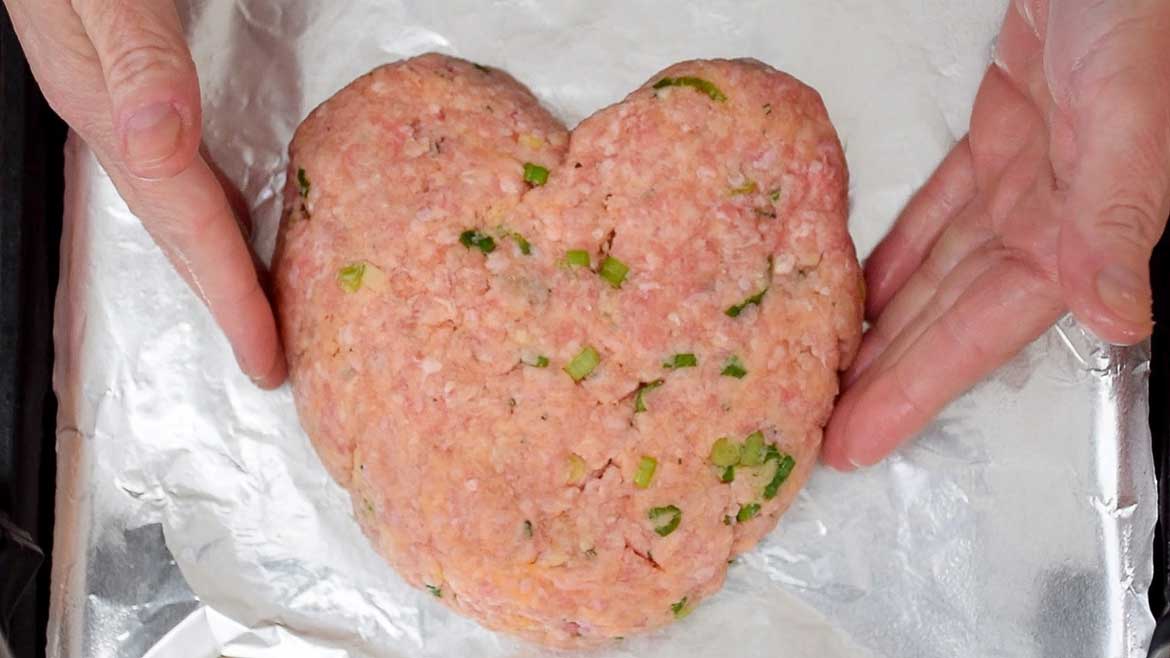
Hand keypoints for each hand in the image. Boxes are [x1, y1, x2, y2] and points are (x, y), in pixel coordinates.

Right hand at [4, 0, 284, 386]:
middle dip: (226, 303)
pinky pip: (187, 170)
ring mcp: (126, 104)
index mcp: (110, 108)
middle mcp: (118, 120)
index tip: (265, 357)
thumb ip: (133, 55)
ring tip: (260, 314)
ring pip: (183, 207)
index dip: (227, 294)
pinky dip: (216, 212)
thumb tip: (160, 140)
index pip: (185, 221)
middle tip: (271, 361)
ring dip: (220, 267)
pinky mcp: (142, 83)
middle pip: (182, 232)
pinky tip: (239, 219)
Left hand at [822, 0, 1169, 468]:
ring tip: (830, 372)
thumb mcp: (1125, 109)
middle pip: (946, 318)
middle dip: (885, 377)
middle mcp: (1051, 218)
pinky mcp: (1002, 136)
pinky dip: (899, 253)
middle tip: (820, 429)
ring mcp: (1024, 178)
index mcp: (1077, 229)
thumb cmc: (1131, 10)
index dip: (916, 392)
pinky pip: (939, 213)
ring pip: (938, 272)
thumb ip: (1116, 212)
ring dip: (884, 323)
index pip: (979, 334)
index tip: (856, 443)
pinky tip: (862, 287)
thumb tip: (1116, 317)